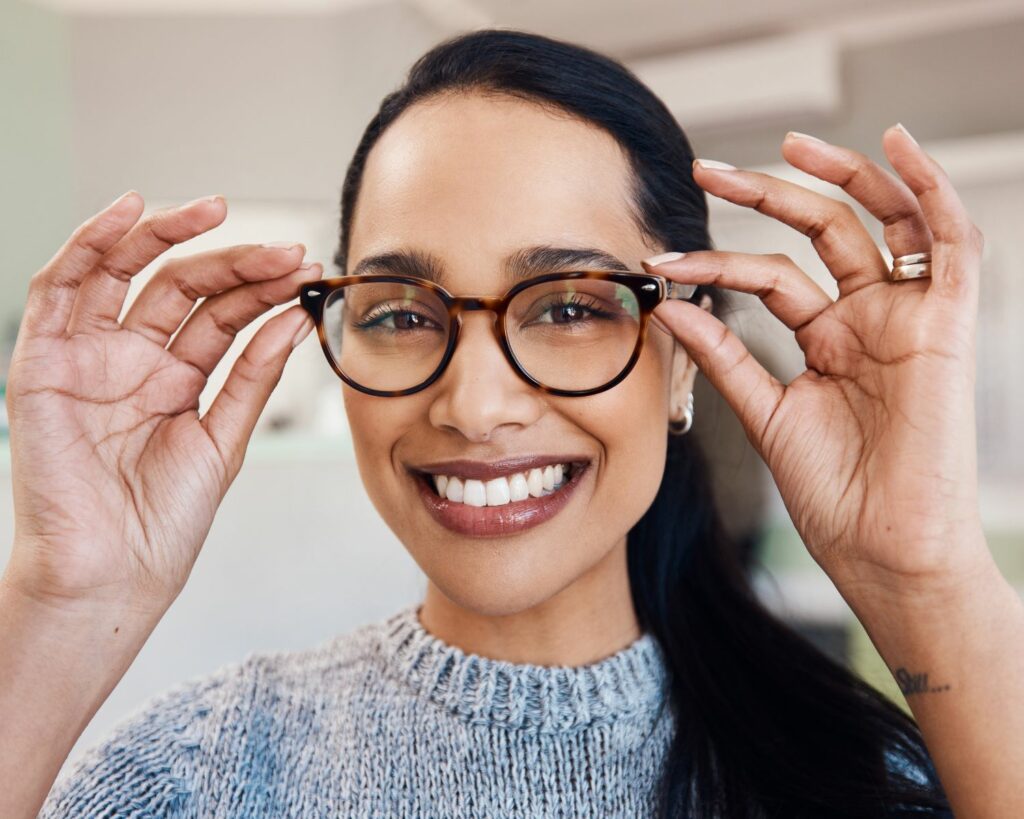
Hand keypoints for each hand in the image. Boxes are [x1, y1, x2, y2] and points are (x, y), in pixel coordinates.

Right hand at [4, 192, 320, 612]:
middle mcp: (132, 361)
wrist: (113, 574)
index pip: (220, 314)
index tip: (306, 271)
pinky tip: (129, 212)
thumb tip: (295, 319)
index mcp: (176, 379)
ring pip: (123, 274)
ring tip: (218, 210)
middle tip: (283, 251)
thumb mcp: (224, 438)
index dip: (261, 288)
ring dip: (167, 236)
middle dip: (233, 262)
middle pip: (181, 287)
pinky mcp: (42, 364)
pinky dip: (87, 244)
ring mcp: (88, 358)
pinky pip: (58, 290)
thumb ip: (253, 376)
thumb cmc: (165, 520)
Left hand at [643, 125, 988, 593]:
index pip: (771, 276)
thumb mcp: (765, 413)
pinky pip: (951, 243)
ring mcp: (908, 320)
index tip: (661, 258)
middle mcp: (869, 322)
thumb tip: (671, 305)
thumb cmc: (835, 496)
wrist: (883, 550)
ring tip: (791, 143)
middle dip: (767, 194)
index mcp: (829, 342)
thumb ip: (725, 356)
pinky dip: (931, 191)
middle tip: (707, 168)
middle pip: (823, 232)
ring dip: (844, 175)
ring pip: (884, 223)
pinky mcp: (947, 325)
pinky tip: (900, 146)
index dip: (716, 260)